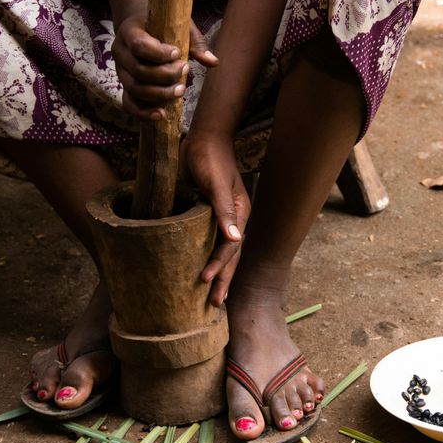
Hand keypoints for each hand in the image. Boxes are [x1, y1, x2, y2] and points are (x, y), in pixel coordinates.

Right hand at [112, 14, 218, 119]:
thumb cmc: (163, 26)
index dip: (159, 53)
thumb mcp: (179, 26)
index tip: (177, 53)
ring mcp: (120, 71)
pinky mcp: (125, 87)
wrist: (142, 27)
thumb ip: (195, 43)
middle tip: (185, 70)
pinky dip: (144, 112)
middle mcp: (120, 52)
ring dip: (160, 94)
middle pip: (139, 70)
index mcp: (129, 31)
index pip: (139, 45)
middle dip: (165, 75)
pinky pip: (129, 104)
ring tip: (180, 90)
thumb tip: (213, 62)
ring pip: (135, 89)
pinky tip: (161, 114)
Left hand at [181, 132, 250, 306]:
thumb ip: (224, 209)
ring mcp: (224, 218)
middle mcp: (235, 219)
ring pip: (224, 253)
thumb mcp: (216, 181)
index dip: (218, 265)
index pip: (231, 247)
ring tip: (212, 298)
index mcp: (240, 212)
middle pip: (231, 256)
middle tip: (214, 305)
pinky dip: (210, 259)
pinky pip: (212, 243)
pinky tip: (202, 271)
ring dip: (219, 275)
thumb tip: (235, 239)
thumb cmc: (208, 157)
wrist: (203, 138)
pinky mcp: (210, 215)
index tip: (204, 281)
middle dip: (223, 280)